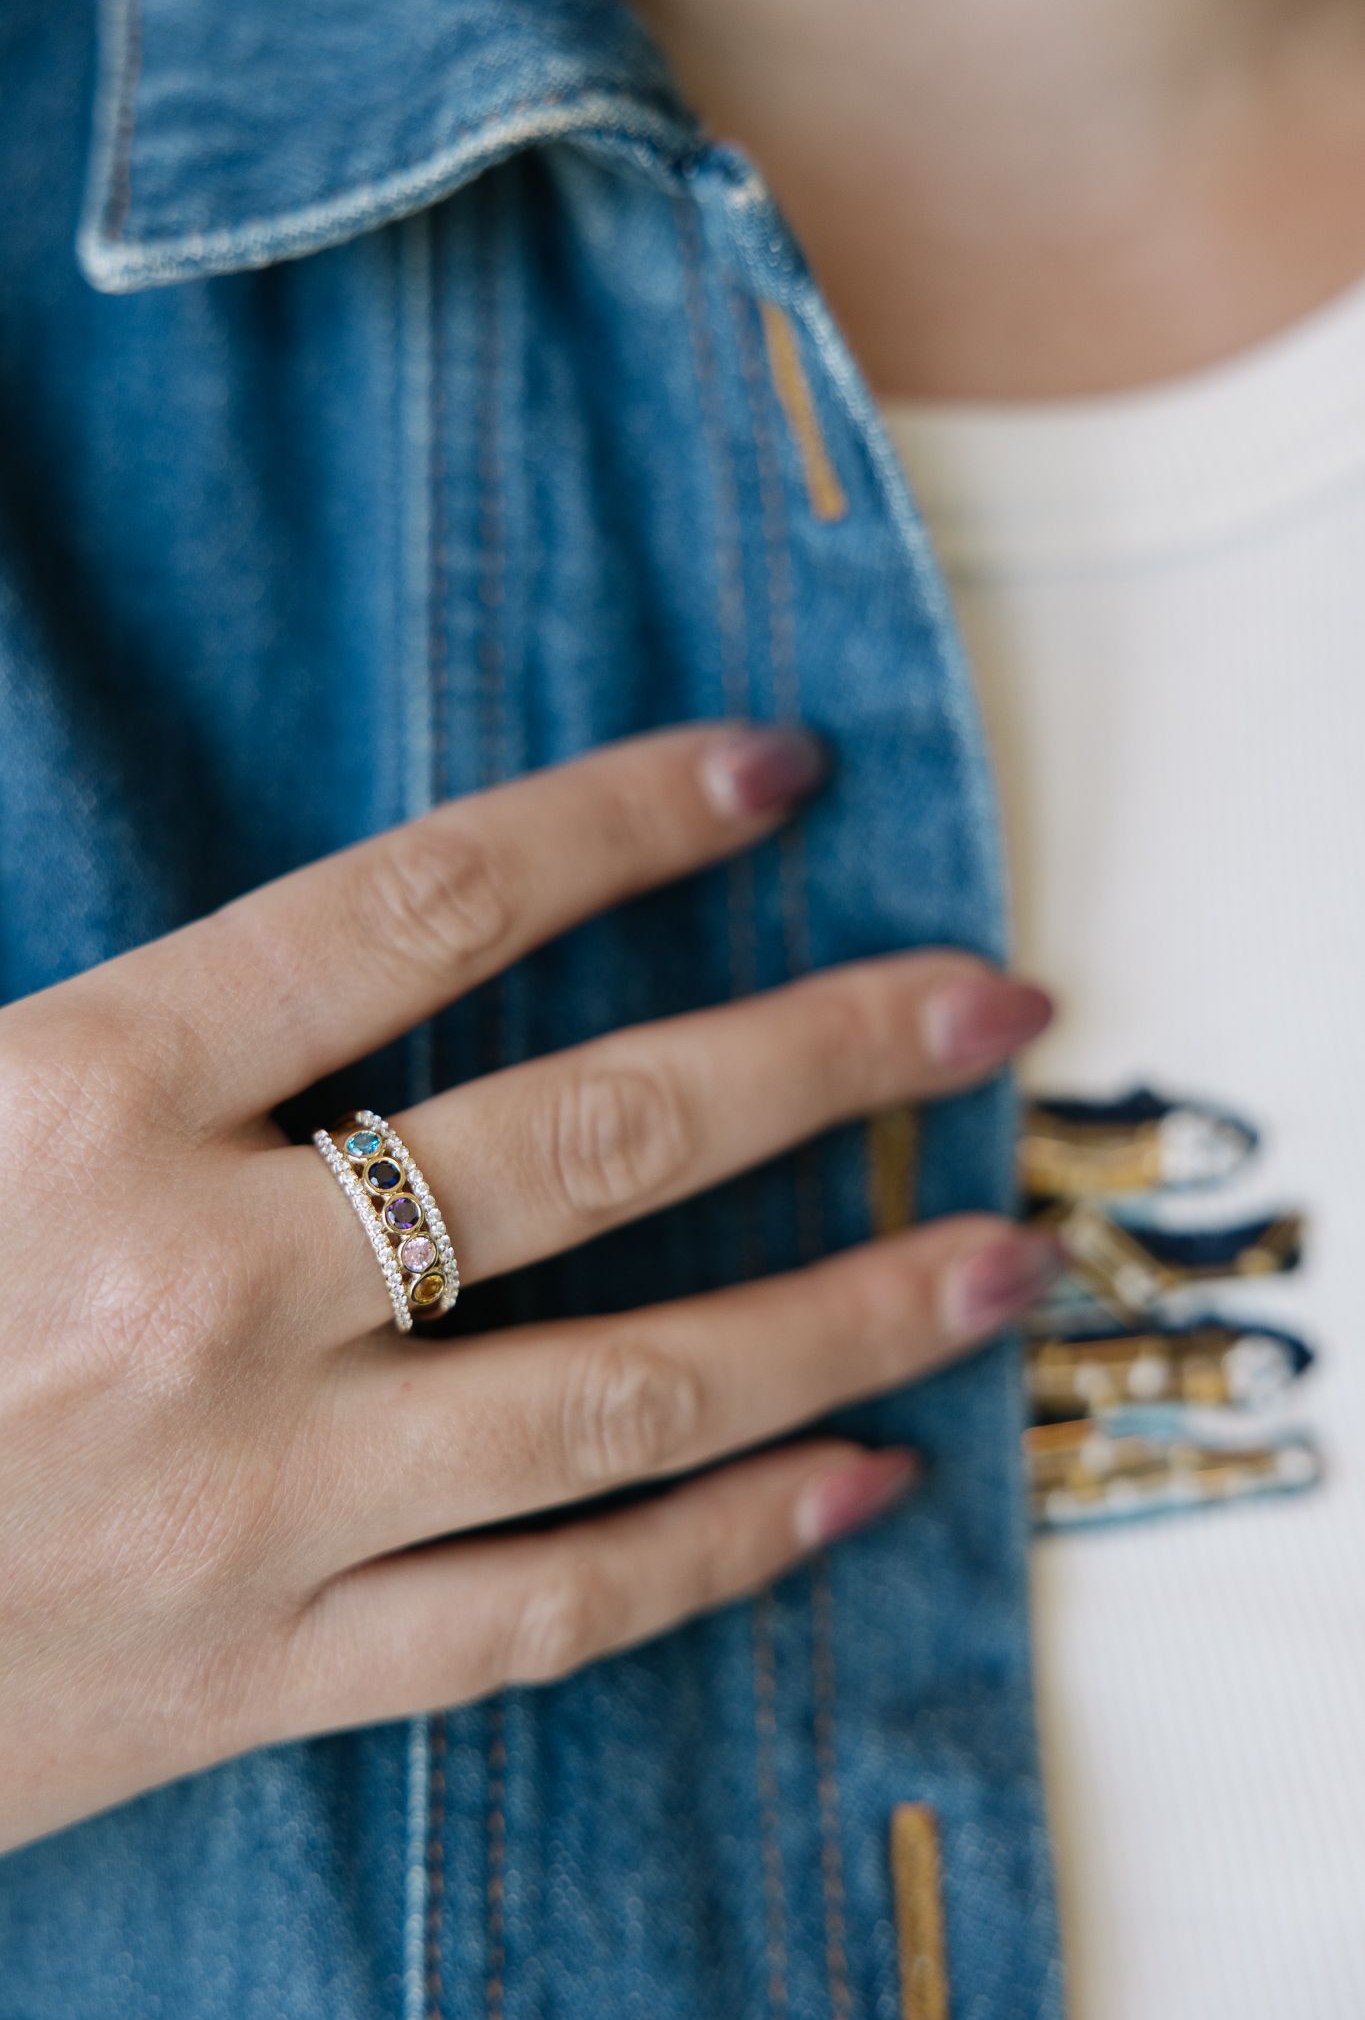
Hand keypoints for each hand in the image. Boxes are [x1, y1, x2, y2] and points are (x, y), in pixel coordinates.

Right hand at [0, 724, 1054, 1851]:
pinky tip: (860, 1487)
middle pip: (593, 1140)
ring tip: (1004, 1259)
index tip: (775, 773)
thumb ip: (94, 1011)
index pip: (419, 909)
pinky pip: (550, 1611)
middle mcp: (203, 1289)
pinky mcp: (264, 1676)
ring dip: (847, 1318)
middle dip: (825, 1056)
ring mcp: (258, 1501)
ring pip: (628, 1391)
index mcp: (75, 1102)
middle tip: (994, 1006)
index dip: (620, 821)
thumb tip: (285, 929)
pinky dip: (721, 1550)